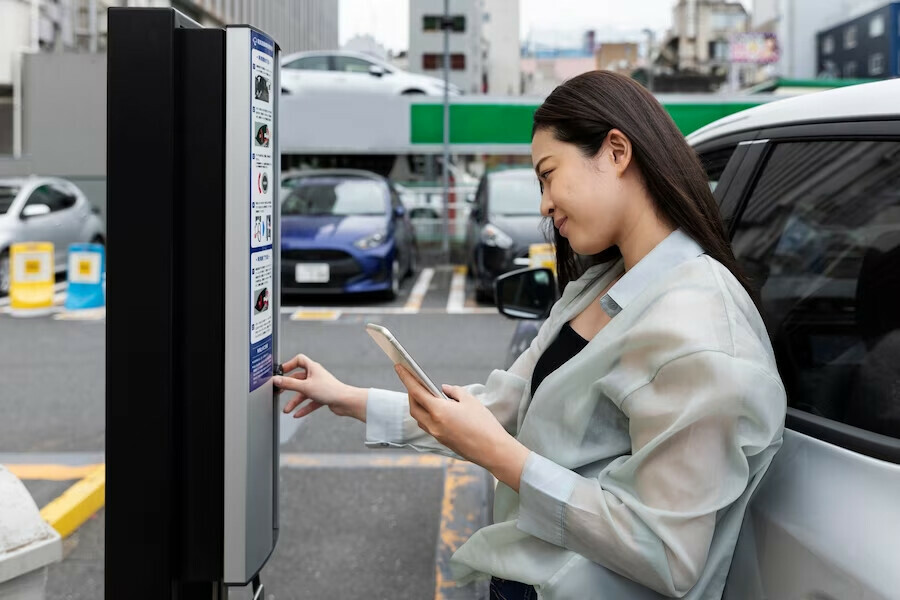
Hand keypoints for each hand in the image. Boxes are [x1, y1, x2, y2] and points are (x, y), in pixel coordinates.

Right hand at [273, 354, 366, 420]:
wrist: (345, 402)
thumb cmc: (330, 390)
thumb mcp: (305, 387)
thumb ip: (289, 384)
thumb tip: (276, 380)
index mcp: (312, 368)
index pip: (299, 360)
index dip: (289, 364)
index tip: (280, 372)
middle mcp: (316, 376)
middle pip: (298, 379)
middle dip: (288, 386)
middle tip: (279, 391)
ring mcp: (319, 386)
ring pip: (303, 393)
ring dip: (294, 401)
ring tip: (287, 410)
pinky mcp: (323, 396)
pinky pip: (310, 402)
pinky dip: (303, 408)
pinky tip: (297, 414)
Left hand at [394, 365, 529, 489]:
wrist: (493, 451)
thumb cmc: (484, 424)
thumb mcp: (470, 401)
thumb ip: (454, 391)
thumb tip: (443, 389)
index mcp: (439, 411)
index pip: (416, 391)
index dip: (406, 378)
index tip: (399, 367)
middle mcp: (433, 424)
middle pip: (414, 406)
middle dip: (412, 392)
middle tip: (414, 380)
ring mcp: (436, 434)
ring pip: (420, 417)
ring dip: (419, 405)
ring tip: (424, 393)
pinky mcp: (442, 441)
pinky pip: (428, 425)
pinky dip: (427, 414)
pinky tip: (435, 408)